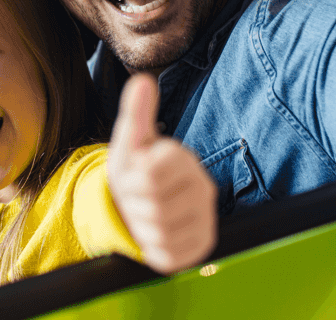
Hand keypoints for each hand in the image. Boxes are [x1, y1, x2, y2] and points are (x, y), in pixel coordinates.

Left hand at [107, 74, 217, 272]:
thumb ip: (137, 112)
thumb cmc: (134, 171)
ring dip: (140, 225)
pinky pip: (166, 255)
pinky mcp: (199, 249)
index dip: (133, 177)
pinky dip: (151, 247)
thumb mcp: (130, 141)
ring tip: (145, 214)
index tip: (137, 173)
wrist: (142, 207)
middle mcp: (204, 190)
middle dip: (134, 202)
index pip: (152, 173)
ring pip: (159, 231)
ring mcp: (205, 221)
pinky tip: (154, 233)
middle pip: (154, 204)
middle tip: (137, 197)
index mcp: (186, 161)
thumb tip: (143, 80)